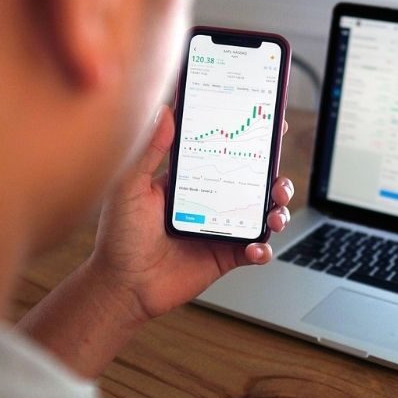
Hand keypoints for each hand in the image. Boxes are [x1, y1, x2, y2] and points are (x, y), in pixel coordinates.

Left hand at [85, 104, 293, 322]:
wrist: (123, 286)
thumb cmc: (119, 236)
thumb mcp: (129, 186)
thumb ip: (149, 150)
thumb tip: (164, 111)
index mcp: (191, 179)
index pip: (226, 151)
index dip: (249, 138)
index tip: (269, 124)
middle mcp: (211, 200)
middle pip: (255, 181)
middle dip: (275, 176)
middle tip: (278, 178)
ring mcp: (220, 228)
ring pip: (263, 213)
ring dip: (278, 210)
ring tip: (275, 213)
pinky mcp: (226, 256)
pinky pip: (256, 250)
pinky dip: (263, 248)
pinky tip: (256, 247)